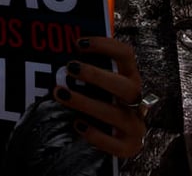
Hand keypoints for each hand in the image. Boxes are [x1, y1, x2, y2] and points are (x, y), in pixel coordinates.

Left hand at [53, 37, 145, 157]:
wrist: (108, 139)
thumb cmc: (96, 103)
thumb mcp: (93, 85)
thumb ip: (83, 72)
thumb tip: (54, 55)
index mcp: (129, 78)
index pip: (126, 55)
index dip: (105, 45)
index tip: (78, 43)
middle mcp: (137, 101)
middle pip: (126, 86)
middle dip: (97, 76)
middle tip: (70, 67)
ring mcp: (135, 125)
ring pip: (116, 115)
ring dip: (86, 103)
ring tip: (61, 94)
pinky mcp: (130, 147)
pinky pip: (115, 144)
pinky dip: (95, 134)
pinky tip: (77, 124)